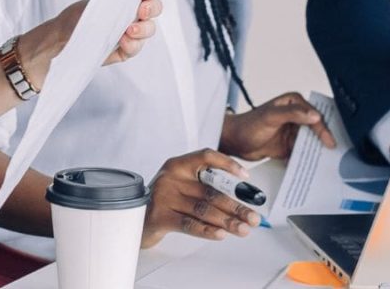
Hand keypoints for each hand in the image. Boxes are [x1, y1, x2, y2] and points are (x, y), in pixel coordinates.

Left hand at [29, 0, 163, 84]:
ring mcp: (133, 31)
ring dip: (143, 29)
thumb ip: (112, 3)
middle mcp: (133, 11)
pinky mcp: (127, 49)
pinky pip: (137, 47)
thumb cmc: (77, 18)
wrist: (62, 41)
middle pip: (155, 7)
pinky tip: (123, 42)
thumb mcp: (93, 5)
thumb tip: (125, 3)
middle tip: (142, 11)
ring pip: (149, 28)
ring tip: (129, 31)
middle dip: (152, 8)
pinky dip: (133, 45)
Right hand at [142, 150, 257, 247]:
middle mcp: (171, 177)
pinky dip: (208, 230)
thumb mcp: (182, 186)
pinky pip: (189, 224)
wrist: (136, 219)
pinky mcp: (160, 216)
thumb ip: (206, 187)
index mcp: (179, 165)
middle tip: (253, 217)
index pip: (206, 156)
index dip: (227, 164)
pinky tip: (221, 234)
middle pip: (211, 191)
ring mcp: (164, 196)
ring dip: (227, 221)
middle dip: (236, 206)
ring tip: (243, 229)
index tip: (246, 177)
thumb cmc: (166, 202)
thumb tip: (241, 199)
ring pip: (203, 209)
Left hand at [220, 91, 335, 160]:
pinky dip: (307, 160)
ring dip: (317, 152)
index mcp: (294, 103)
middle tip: (335, 155)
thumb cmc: (248, 125)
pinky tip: (313, 168)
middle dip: (324, 141)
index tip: (329, 143)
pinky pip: (303, 153)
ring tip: (327, 164)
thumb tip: (314, 115)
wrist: (234, 142)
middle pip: (316, 129)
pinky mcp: (290, 146)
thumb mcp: (271, 116)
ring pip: (311, 143)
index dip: (324, 129)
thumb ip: (292, 113)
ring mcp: (293, 131)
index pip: (315, 116)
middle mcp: (296, 116)